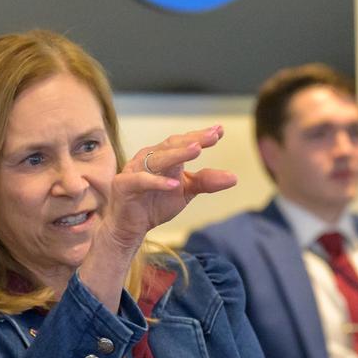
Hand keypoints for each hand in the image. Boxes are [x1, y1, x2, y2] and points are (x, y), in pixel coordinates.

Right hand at [98, 126, 236, 250]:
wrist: (130, 227)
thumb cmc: (155, 203)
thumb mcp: (186, 191)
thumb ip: (206, 182)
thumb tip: (234, 178)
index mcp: (163, 156)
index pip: (183, 142)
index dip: (200, 136)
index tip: (220, 130)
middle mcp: (148, 158)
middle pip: (171, 145)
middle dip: (192, 140)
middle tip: (213, 136)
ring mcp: (134, 170)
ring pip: (157, 159)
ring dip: (177, 154)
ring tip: (197, 150)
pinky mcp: (124, 185)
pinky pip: (141, 181)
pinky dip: (157, 182)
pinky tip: (175, 184)